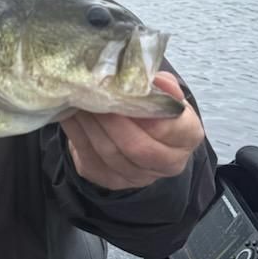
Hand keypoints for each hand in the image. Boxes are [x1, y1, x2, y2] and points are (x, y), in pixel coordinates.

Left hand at [60, 72, 204, 190]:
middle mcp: (168, 163)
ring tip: (80, 100)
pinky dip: (76, 131)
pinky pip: (89, 155)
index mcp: (187, 137)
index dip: (148, 112)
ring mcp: (138, 177)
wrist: (134, 135)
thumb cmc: (151, 110)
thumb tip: (153, 79)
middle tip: (96, 96)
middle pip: (139, 147)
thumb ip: (161, 84)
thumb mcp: (162, 92)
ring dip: (91, 124)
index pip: (172, 129)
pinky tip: (70, 113)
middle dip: (113, 121)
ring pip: (111, 153)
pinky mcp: (109, 179)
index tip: (128, 94)